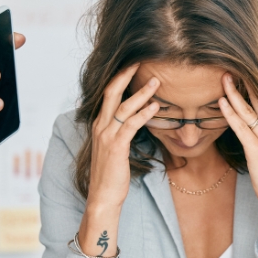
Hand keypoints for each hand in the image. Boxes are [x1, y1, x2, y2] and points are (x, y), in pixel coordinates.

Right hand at [79, 65, 158, 257]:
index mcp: (99, 124)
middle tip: (141, 60)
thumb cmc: (112, 174)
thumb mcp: (115, 148)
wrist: (103, 197)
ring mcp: (106, 136)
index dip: (120, 78)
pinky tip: (156, 107)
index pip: (108, 94)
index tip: (134, 65)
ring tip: (157, 81)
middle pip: (111, 92)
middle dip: (126, 75)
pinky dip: (144, 113)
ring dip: (141, 92)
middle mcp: (100, 126)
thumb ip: (122, 132)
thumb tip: (137, 120)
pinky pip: (131, 125)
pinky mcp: (116, 147)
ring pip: (123, 106)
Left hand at [219, 75, 257, 254]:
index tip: (245, 67)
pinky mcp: (257, 149)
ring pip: (249, 110)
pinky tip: (221, 102)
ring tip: (223, 76)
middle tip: (231, 64)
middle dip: (246, 81)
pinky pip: (241, 127)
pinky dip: (231, 113)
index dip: (257, 83)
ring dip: (235, 92)